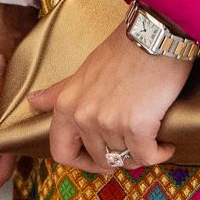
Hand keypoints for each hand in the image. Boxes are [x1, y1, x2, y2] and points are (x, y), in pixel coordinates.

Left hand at [30, 23, 191, 175]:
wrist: (154, 35)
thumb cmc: (123, 49)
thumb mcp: (83, 71)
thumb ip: (60, 92)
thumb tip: (33, 101)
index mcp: (66, 105)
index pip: (62, 152)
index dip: (82, 163)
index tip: (100, 160)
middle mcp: (83, 117)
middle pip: (101, 159)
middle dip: (120, 158)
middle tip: (135, 147)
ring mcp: (109, 123)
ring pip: (125, 159)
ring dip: (142, 154)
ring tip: (152, 139)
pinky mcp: (137, 126)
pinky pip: (148, 156)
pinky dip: (160, 152)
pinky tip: (166, 143)